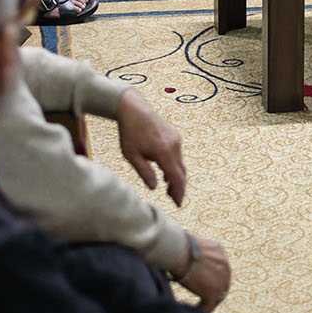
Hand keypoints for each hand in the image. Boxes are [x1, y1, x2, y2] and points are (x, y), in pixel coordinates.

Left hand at [116, 88, 186, 203]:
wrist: (134, 108)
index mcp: (163, 152)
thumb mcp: (132, 155)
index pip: (176, 178)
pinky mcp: (175, 136)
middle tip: (174, 201)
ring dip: (176, 177)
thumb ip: (144, 172)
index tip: (178, 204)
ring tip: (168, 190)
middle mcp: (174, 146)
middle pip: (181, 172)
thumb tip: (154, 188)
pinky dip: (174, 166)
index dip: (178, 192)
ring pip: (180, 164)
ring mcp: (176, 140)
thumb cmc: (130, 132)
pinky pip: (177, 155)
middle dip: (179, 188)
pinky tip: (166, 174)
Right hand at [176, 235, 230, 310]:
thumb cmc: (176, 245)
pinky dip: (202, 308)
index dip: (214, 276)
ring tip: (200, 307)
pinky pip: (209, 305)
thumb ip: (193, 254)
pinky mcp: (213, 292)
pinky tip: (194, 309)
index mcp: (220, 252)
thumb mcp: (191, 246)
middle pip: (223, 283)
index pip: (221, 268)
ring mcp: (221, 280)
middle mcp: (225, 266)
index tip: (205, 282)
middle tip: (205, 298)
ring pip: (218, 297)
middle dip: (214, 290)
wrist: (179, 251)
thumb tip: (181, 256)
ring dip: (209, 302)